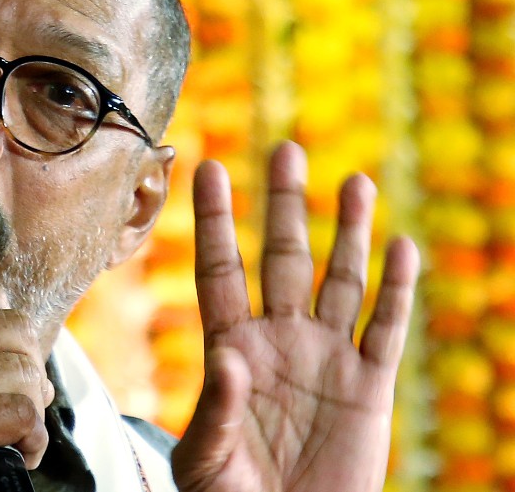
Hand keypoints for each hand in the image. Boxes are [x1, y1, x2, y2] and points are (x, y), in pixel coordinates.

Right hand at [0, 282, 53, 491]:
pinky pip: (24, 413)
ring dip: (32, 408)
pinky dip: (33, 438)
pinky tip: (17, 451)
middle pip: (14, 328)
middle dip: (29, 368)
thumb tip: (29, 355)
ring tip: (14, 432)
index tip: (3, 372)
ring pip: (24, 372)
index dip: (9, 336)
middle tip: (18, 404)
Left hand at [172, 142, 419, 491]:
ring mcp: (325, 359)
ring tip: (354, 181)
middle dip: (286, 205)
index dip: (216, 221)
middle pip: (282, 258)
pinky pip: (385, 331)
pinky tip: (401, 247)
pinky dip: (397, 291)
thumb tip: (227, 355)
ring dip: (349, 233)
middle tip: (286, 149)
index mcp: (231, 348)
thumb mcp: (206, 459)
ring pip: (340, 282)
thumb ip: (215, 408)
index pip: (220, 270)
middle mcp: (278, 340)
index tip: (209, 168)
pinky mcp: (368, 388)